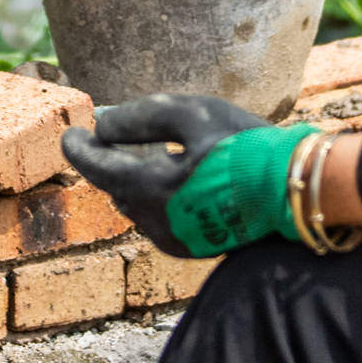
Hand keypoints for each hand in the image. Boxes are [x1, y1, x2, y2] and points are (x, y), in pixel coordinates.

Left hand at [60, 94, 306, 259]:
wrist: (293, 190)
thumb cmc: (243, 144)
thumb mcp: (192, 115)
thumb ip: (140, 118)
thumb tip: (101, 124)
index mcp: (152, 187)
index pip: (98, 168)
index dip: (79, 148)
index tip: (69, 133)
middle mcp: (155, 221)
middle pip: (115, 187)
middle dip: (107, 161)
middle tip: (106, 135)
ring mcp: (173, 239)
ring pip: (134, 205)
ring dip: (130, 179)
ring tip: (141, 151)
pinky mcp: (190, 247)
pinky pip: (155, 219)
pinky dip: (151, 196)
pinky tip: (168, 175)